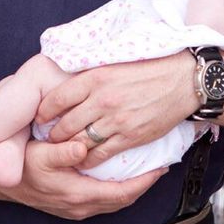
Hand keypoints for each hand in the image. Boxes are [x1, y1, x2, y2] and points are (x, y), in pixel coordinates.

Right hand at [0, 139, 165, 219]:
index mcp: (78, 193)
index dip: (144, 182)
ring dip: (132, 188)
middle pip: (123, 200)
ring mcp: (77, 208)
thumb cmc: (22, 167)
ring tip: (145, 171)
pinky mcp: (73, 205)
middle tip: (159, 168)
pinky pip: (104, 200)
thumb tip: (83, 148)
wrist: (3, 182)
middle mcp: (81, 205)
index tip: (160, 168)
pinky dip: (117, 189)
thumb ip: (63, 152)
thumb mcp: (40, 155)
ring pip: (114, 201)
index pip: (122, 192)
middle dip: (143, 184)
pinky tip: (120, 177)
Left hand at [35, 53, 197, 169]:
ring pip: (81, 141)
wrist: (183, 81)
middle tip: (47, 138)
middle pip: (65, 123)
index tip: (40, 116)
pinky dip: (88, 159)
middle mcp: (102, 99)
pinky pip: (101, 153)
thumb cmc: (151, 68)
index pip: (58, 97)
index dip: (44, 110)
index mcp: (95, 77)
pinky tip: (83, 160)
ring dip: (69, 148)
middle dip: (53, 133)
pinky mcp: (130, 136)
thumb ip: (92, 74)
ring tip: (62, 150)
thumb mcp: (115, 62)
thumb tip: (69, 78)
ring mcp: (116, 120)